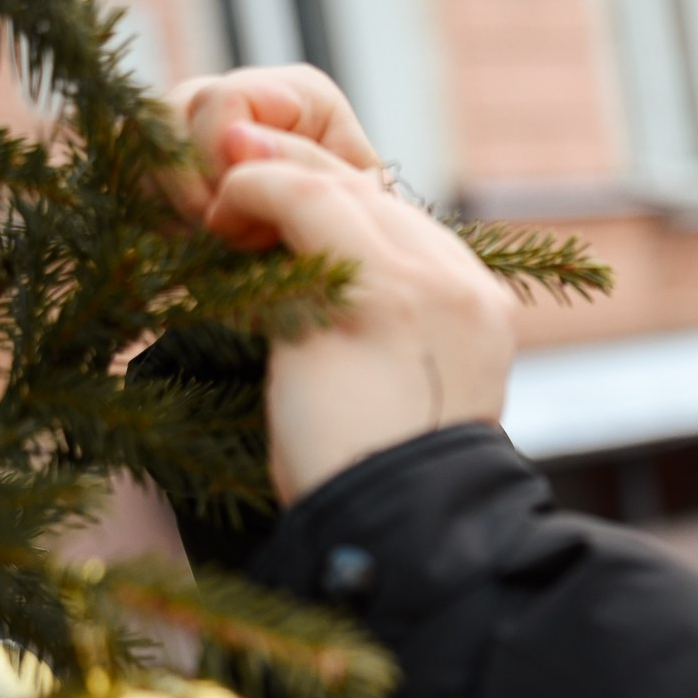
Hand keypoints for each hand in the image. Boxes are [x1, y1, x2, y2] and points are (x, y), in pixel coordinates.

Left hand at [167, 68, 521, 502]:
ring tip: (218, 202)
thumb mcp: (401, 395)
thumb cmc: (379, 484)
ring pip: (334, 186)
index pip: (404, 222)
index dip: (334, 199)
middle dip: (295, 171)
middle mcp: (460, 288)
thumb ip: (384, 335)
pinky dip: (249, 195)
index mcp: (480, 311)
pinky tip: (217, 218)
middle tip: (231, 164)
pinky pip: (297, 203)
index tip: (277, 202)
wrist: (401, 533)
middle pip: (371, 192)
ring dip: (265, 179)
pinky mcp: (368, 296)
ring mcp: (419, 288)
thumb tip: (316, 302)